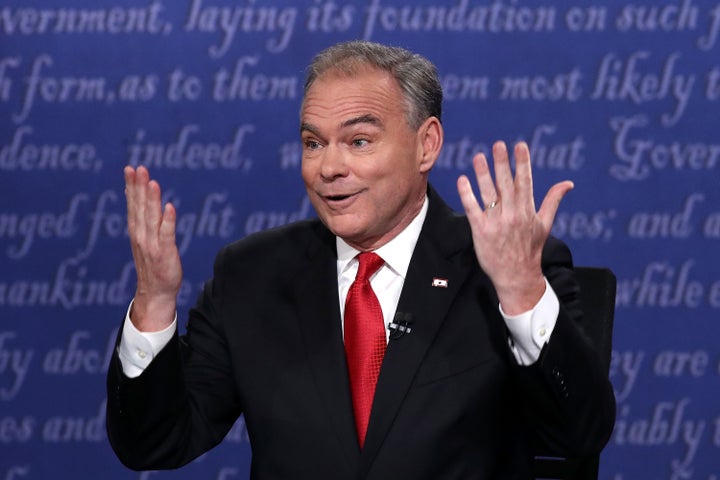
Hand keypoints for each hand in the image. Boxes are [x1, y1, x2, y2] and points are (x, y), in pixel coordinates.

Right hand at [124, 165, 182, 330]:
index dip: (131, 186)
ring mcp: (152, 244)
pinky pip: (166, 235)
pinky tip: (169, 207)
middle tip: (138, 168)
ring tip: (152, 182)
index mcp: (136, 231)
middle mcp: (141, 235)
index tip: (130, 169)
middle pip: (140, 207)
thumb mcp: (143, 238)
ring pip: (151, 218)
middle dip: (139, 187)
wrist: (155, 292)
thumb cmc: (152, 264)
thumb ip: (141, 218)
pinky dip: (167, 221)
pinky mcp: (165, 253)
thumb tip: (135, 196)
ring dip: (151, 200)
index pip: (133, 204)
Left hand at [456, 141, 572, 314]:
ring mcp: (496, 223)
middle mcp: (513, 214)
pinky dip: (467, 194)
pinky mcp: (481, 231)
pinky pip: (473, 209)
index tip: (519, 146)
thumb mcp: (544, 224)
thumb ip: (553, 201)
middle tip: (498, 144)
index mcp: (528, 211)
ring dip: (483, 174)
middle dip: (502, 163)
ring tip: (478, 156)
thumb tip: (568, 183)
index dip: (522, 163)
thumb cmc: (530, 249)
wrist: (517, 277)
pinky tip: (463, 180)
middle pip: (507, 184)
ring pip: (489, 194)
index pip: (525, 182)